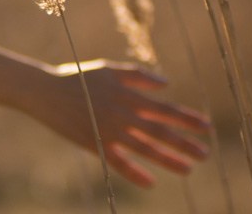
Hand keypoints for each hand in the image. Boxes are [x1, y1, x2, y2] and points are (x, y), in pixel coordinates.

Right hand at [27, 59, 210, 187]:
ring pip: (144, 149)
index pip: (163, 109)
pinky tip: (151, 183)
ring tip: (188, 169)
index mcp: (128, 95)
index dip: (186, 118)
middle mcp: (122, 114)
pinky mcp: (94, 144)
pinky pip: (118, 162)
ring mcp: (108, 131)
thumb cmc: (79, 77)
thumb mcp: (109, 69)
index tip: (206, 126)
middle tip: (205, 153)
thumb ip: (138, 76)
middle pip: (159, 131)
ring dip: (168, 159)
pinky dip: (134, 173)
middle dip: (184, 143)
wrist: (45, 92)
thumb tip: (166, 84)